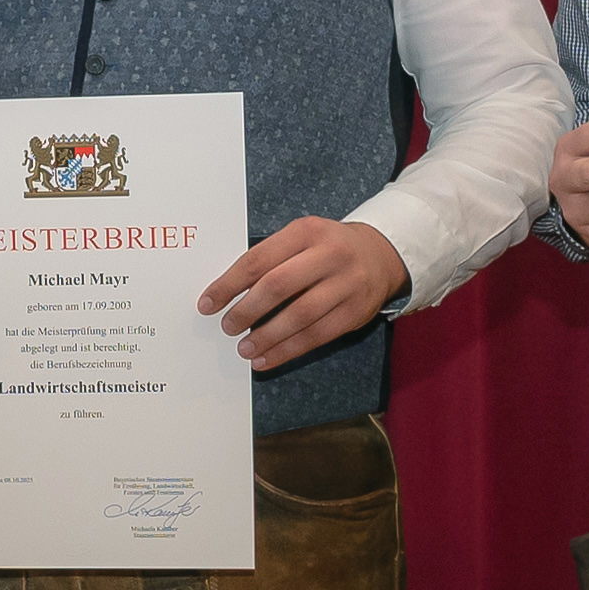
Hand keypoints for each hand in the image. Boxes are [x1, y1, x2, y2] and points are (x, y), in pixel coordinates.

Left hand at [204, 217, 407, 369]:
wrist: (381, 254)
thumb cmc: (326, 248)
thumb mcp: (300, 238)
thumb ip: (270, 259)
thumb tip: (226, 293)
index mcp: (306, 231)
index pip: (258, 260)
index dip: (229, 284)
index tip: (207, 303)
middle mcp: (329, 255)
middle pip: (278, 286)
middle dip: (247, 311)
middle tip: (227, 327)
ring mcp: (346, 284)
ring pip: (299, 316)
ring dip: (267, 337)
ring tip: (244, 349)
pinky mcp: (355, 312)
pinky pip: (317, 336)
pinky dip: (288, 351)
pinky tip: (267, 358)